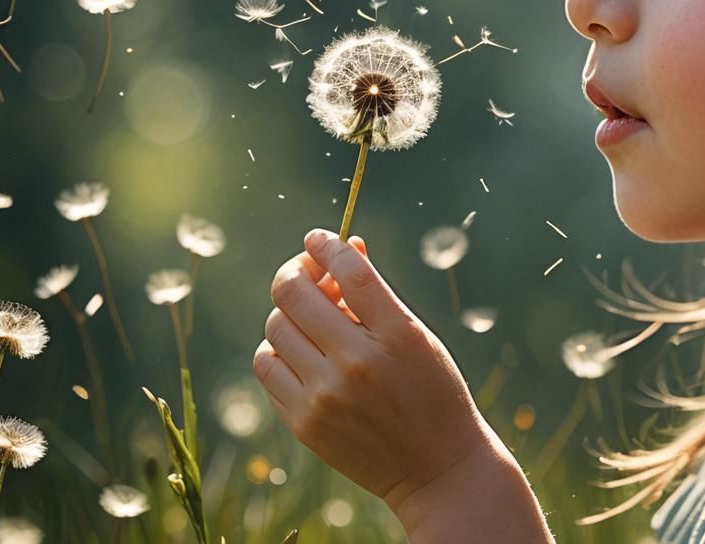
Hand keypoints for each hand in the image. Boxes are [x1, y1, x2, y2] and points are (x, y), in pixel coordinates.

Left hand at [253, 227, 498, 519]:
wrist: (437, 467)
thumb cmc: (431, 388)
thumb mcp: (414, 334)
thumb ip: (375, 293)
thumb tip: (341, 247)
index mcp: (397, 333)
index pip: (350, 270)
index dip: (327, 245)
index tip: (318, 237)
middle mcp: (358, 363)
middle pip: (296, 293)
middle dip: (296, 272)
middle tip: (306, 272)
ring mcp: (326, 396)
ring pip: (274, 326)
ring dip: (288, 313)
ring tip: (310, 320)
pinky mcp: (304, 423)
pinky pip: (267, 366)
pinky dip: (277, 349)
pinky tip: (300, 352)